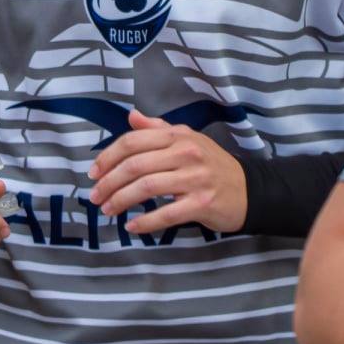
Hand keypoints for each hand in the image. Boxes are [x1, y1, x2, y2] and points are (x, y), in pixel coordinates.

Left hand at [87, 109, 246, 234]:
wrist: (249, 190)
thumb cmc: (212, 164)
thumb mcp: (188, 139)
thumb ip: (158, 128)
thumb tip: (131, 116)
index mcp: (178, 135)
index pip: (133, 141)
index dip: (108, 157)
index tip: (94, 173)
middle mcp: (186, 153)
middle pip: (135, 165)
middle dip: (109, 182)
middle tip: (96, 196)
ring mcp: (195, 179)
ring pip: (147, 188)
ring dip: (121, 201)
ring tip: (108, 211)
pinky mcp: (202, 203)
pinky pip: (166, 214)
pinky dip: (144, 222)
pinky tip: (131, 226)